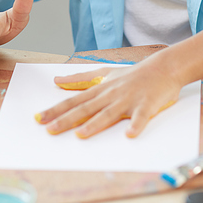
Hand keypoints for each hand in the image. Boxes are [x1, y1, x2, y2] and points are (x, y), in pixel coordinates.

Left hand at [35, 58, 181, 138]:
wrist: (164, 67)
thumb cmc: (134, 73)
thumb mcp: (105, 73)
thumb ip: (81, 78)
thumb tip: (57, 80)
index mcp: (101, 89)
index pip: (74, 101)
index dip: (56, 110)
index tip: (38, 119)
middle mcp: (111, 95)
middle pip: (86, 108)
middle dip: (67, 119)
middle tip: (49, 129)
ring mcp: (128, 100)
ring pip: (109, 113)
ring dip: (95, 124)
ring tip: (81, 135)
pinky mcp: (147, 105)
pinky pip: (141, 117)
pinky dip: (136, 126)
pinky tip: (130, 135)